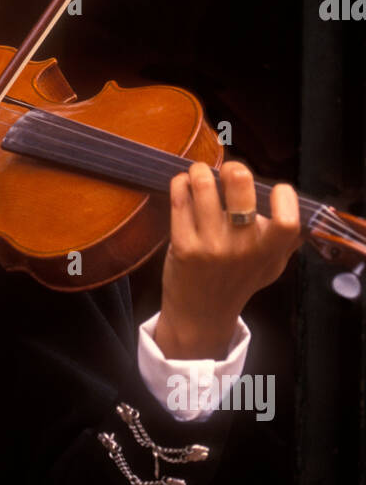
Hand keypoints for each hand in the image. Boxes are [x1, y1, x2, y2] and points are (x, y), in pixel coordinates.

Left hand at [154, 160, 300, 358]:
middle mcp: (242, 247)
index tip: (273, 189)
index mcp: (269, 251)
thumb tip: (304, 212)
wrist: (200, 316)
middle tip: (228, 171)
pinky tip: (184, 185)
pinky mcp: (183, 246)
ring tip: (200, 173)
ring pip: (204, 185)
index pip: (287, 218)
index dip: (283, 194)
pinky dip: (181, 184)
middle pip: (240, 185)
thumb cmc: (237, 284)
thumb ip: (286, 242)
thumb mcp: (270, 268)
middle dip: (233, 168)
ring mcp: (211, 246)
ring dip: (200, 171)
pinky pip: (180, 199)